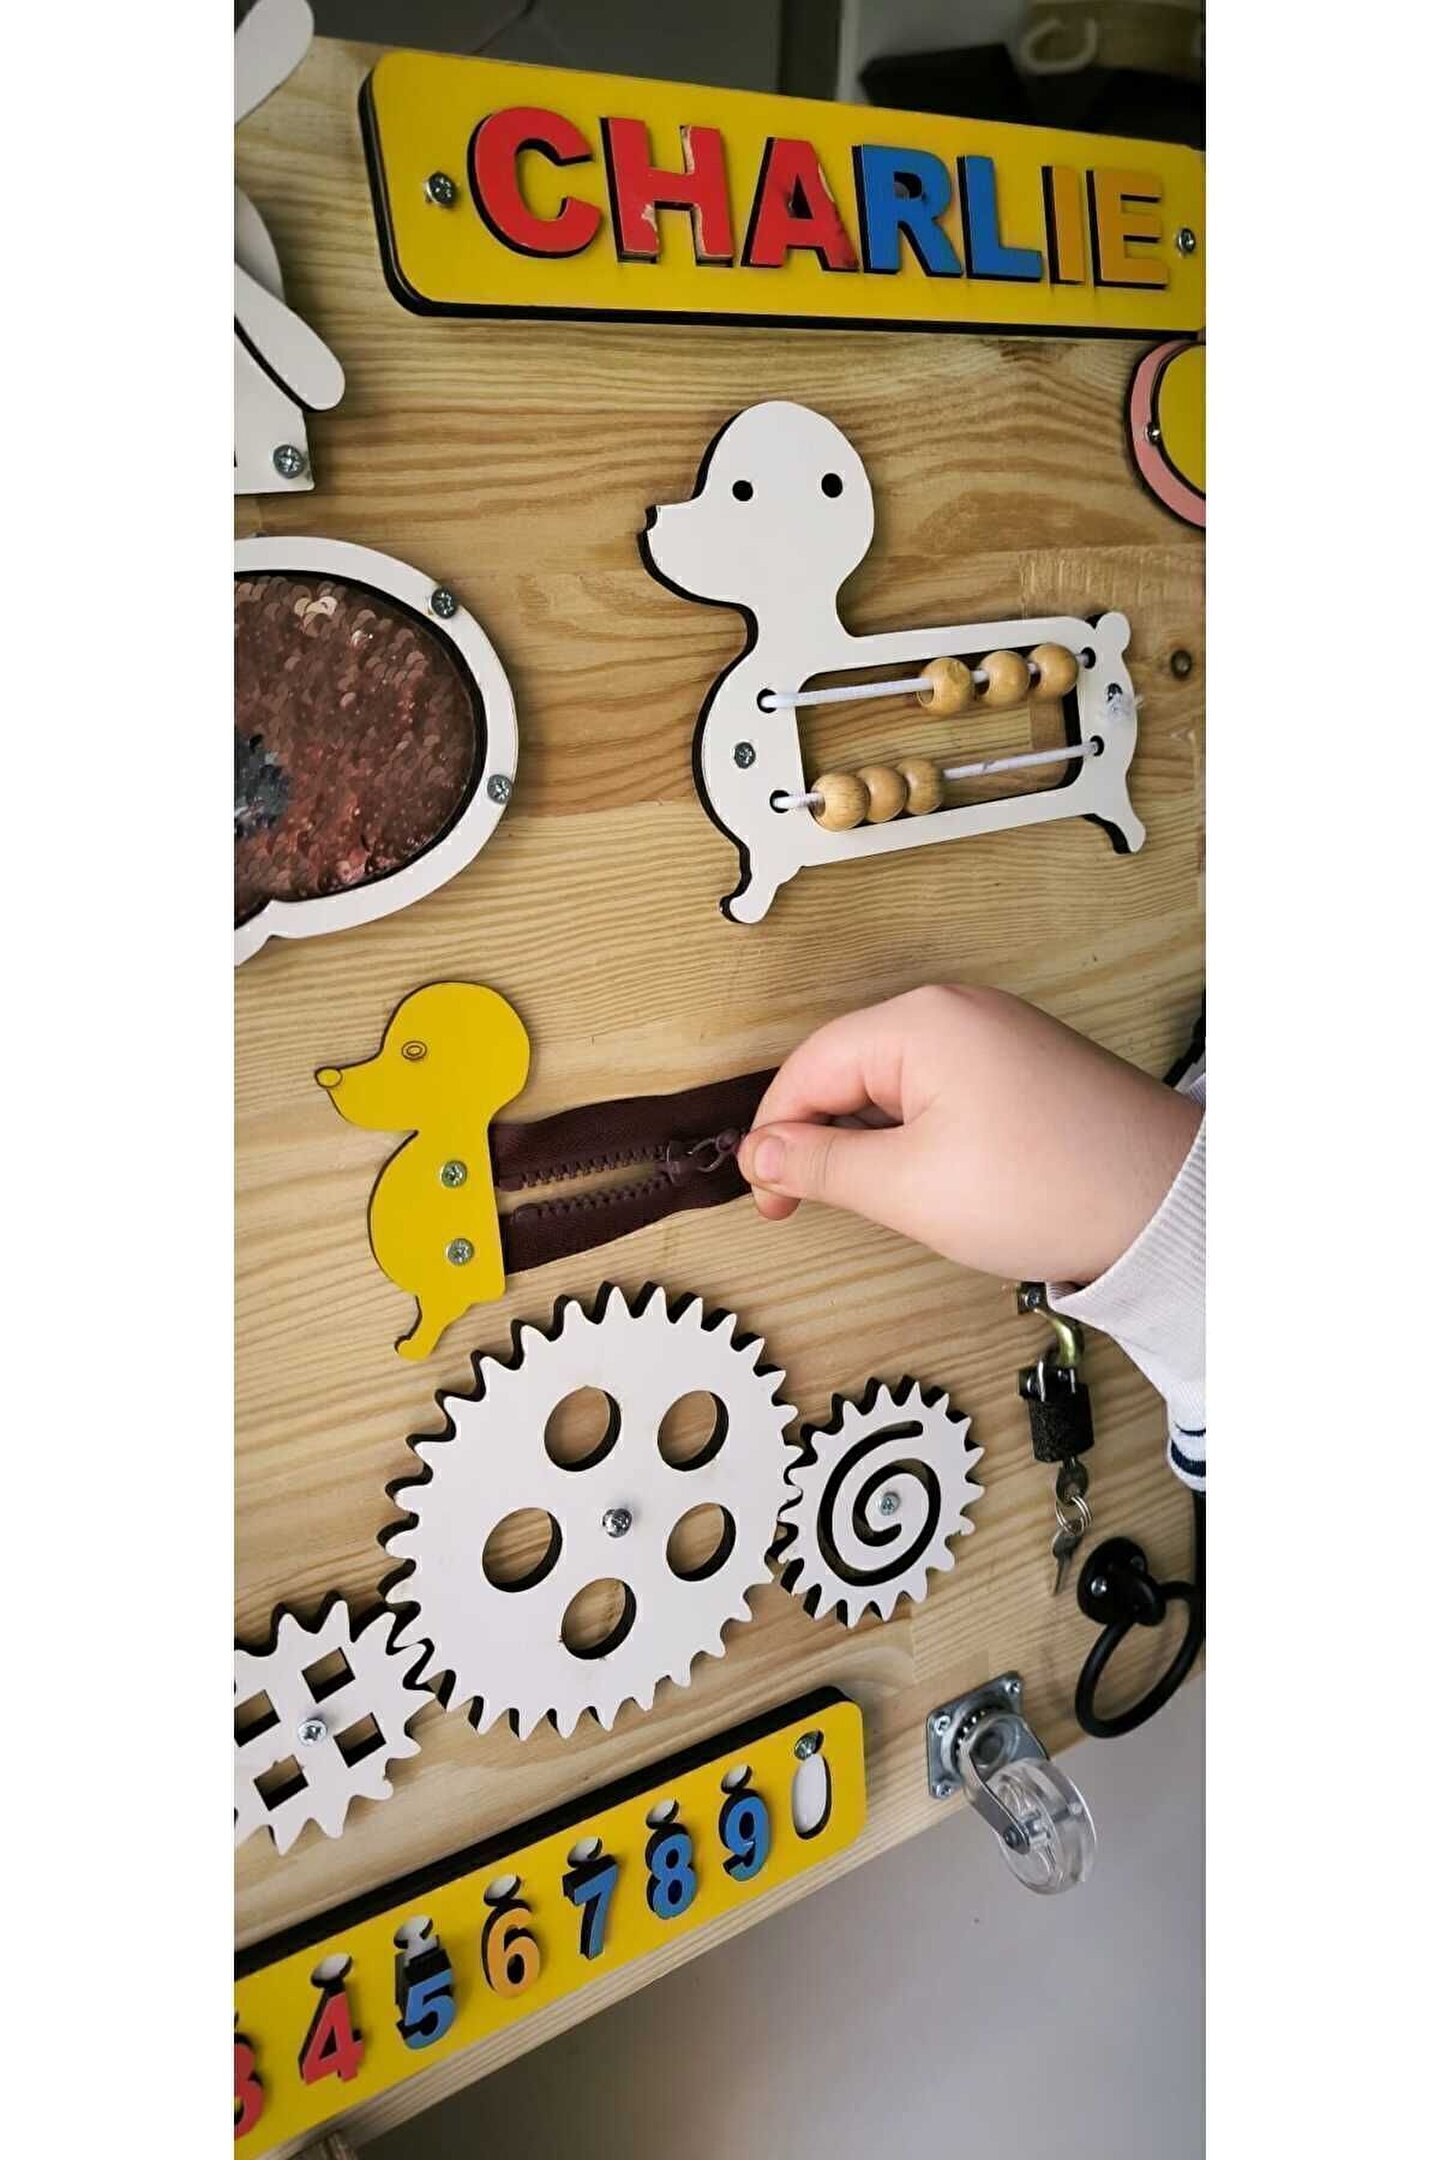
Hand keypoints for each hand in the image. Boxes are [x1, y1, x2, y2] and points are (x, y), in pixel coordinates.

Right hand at [738, 986, 1201, 1286]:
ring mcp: (996, 1035)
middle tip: (806, 1204)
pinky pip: (939, 1089)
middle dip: (821, 1138)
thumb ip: (822, 1166)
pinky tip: (928, 1181)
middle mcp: (958, 1011)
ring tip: (879, 1200)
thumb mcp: (909, 1188)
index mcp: (923, 1021)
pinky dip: (915, 1134)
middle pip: (848, 1068)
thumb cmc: (1053, 1189)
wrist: (1166, 1207)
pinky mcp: (1023, 1066)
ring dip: (869, 1140)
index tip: (766, 1195)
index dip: (775, 1136)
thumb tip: (763, 1155)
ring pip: (893, 1082)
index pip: (810, 1068)